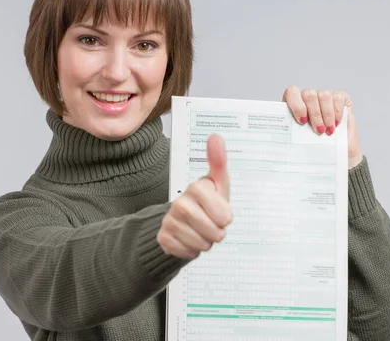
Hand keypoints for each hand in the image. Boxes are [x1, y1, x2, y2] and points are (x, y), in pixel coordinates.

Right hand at [157, 134, 232, 258]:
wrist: (184, 221)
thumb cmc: (207, 201)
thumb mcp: (218, 183)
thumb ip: (218, 160)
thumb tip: (215, 136)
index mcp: (196, 188)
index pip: (224, 216)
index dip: (226, 218)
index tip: (221, 211)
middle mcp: (180, 203)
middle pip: (214, 232)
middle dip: (217, 233)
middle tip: (211, 223)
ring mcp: (170, 220)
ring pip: (201, 244)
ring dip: (205, 242)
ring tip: (200, 230)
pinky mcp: (163, 238)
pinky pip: (188, 253)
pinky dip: (192, 250)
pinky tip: (188, 238)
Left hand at [283, 85, 362, 168]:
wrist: (337, 150)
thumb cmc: (317, 145)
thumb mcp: (303, 140)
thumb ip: (295, 134)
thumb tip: (286, 139)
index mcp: (295, 104)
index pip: (291, 93)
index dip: (296, 105)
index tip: (302, 121)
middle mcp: (309, 97)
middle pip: (309, 95)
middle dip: (314, 115)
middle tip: (319, 130)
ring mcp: (324, 95)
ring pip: (323, 96)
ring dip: (327, 115)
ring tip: (328, 130)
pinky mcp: (339, 96)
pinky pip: (337, 98)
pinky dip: (337, 112)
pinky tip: (336, 124)